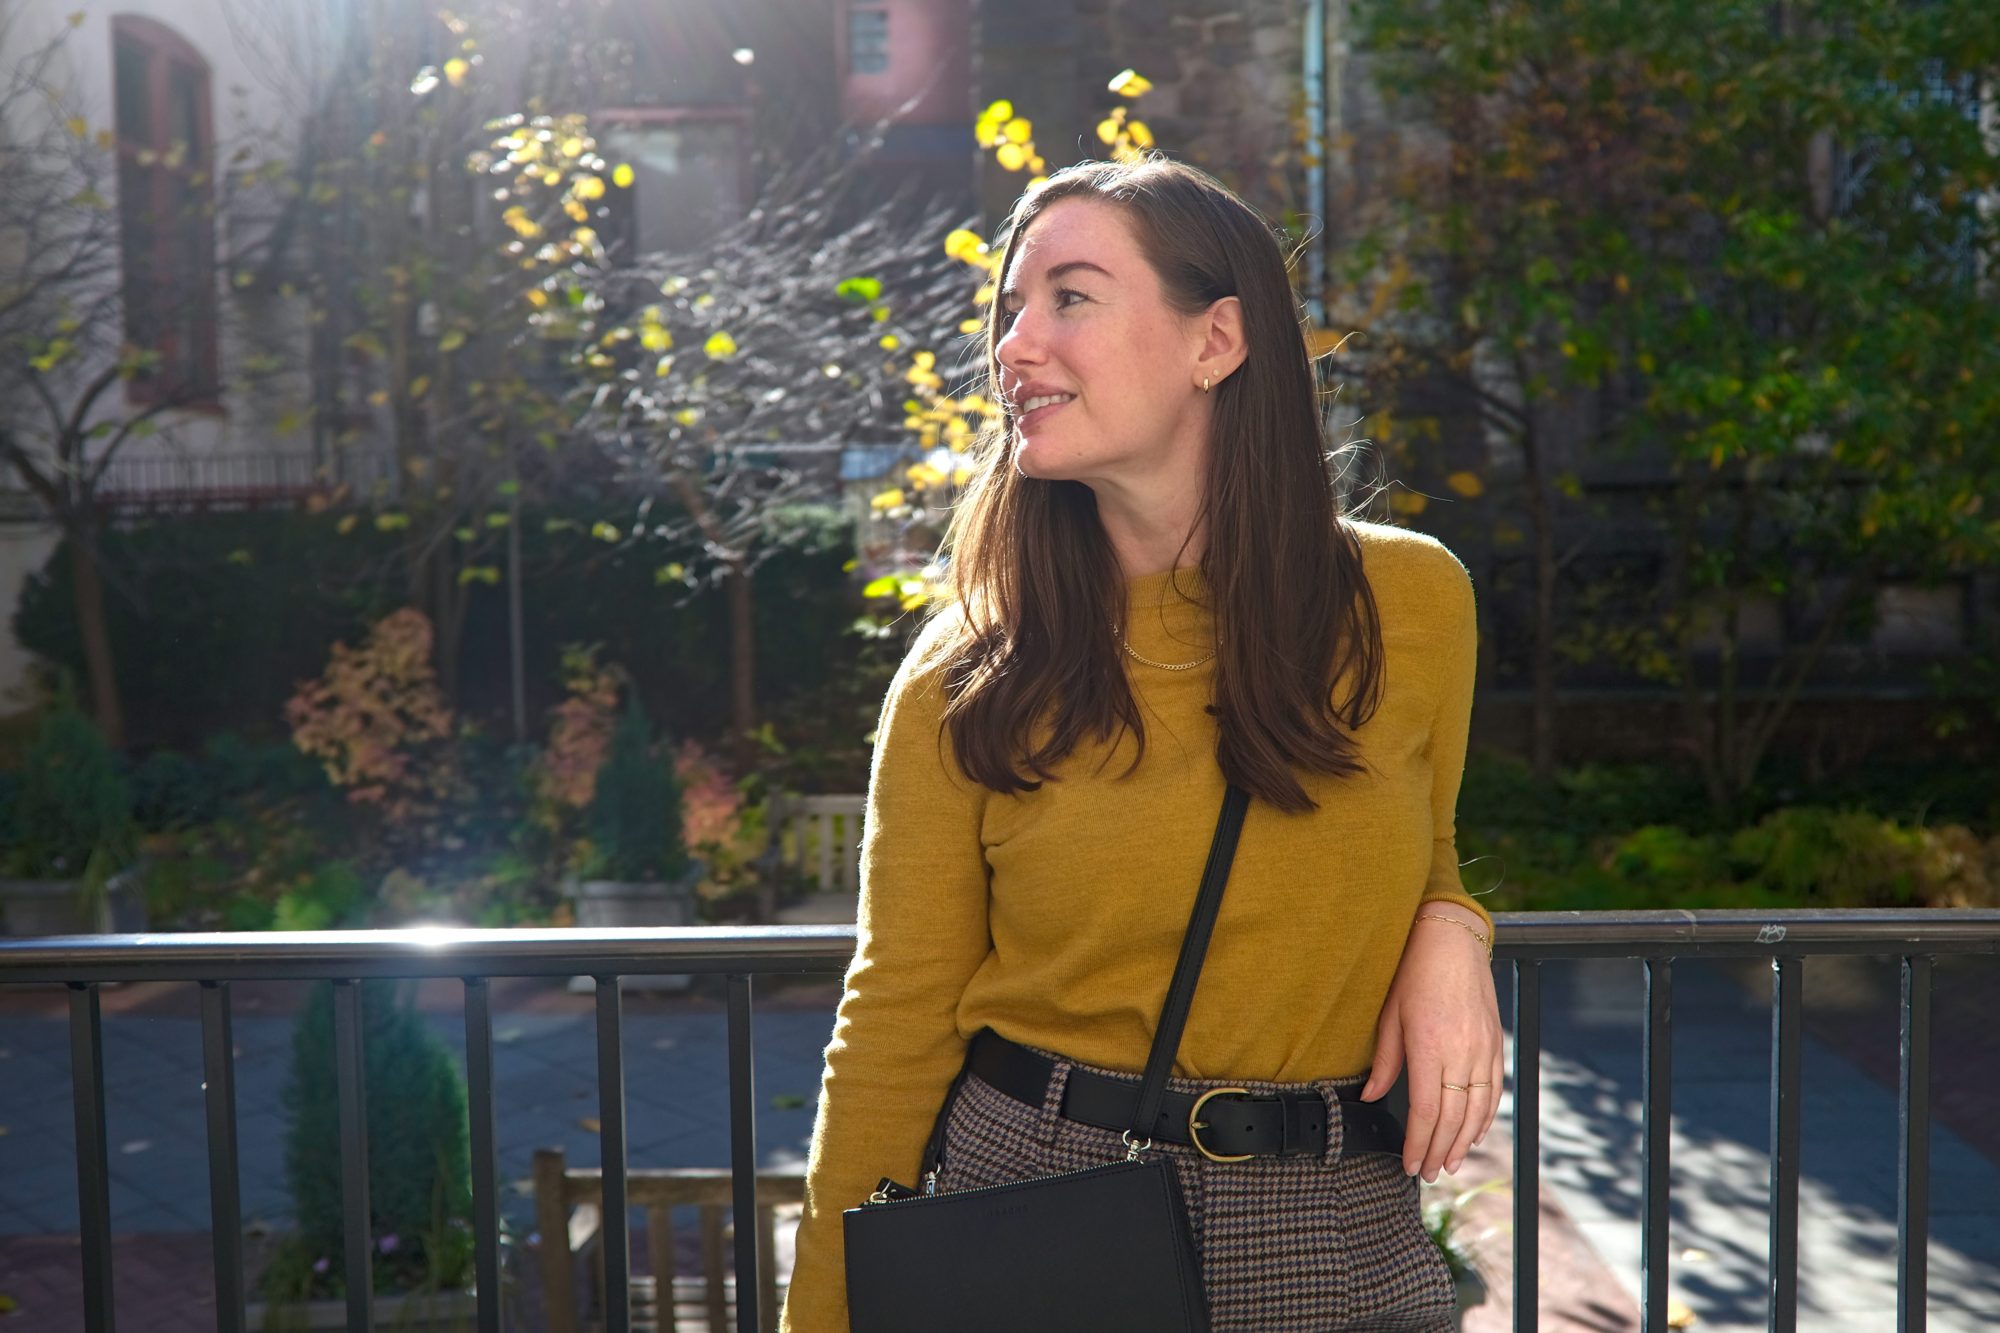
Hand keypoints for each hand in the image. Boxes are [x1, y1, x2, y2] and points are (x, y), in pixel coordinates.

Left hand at [1358, 907, 1502, 1182]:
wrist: (1450, 940)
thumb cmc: (1413, 973)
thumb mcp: (1389, 1016)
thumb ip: (1384, 1061)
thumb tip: (1371, 1096)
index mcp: (1430, 1047)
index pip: (1426, 1111)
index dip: (1420, 1143)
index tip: (1412, 1164)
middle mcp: (1461, 1052)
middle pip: (1453, 1117)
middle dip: (1440, 1150)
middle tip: (1430, 1172)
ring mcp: (1483, 1049)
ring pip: (1478, 1109)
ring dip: (1465, 1141)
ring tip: (1451, 1162)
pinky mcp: (1495, 1043)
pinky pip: (1494, 1090)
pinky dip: (1485, 1116)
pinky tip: (1475, 1132)